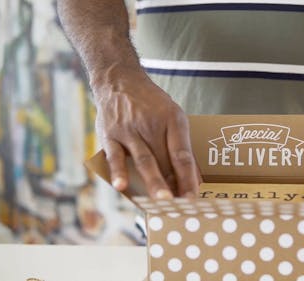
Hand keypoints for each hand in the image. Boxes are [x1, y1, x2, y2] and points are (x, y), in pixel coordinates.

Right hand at [92, 64, 199, 198]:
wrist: (120, 80)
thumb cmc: (151, 104)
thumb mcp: (172, 115)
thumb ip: (179, 144)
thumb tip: (190, 177)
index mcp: (172, 120)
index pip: (182, 153)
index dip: (188, 176)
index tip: (194, 196)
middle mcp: (151, 125)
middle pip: (164, 160)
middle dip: (173, 184)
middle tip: (181, 206)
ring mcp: (129, 130)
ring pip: (143, 160)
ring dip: (153, 181)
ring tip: (161, 201)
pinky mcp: (110, 135)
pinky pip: (114, 156)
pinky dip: (118, 171)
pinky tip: (122, 187)